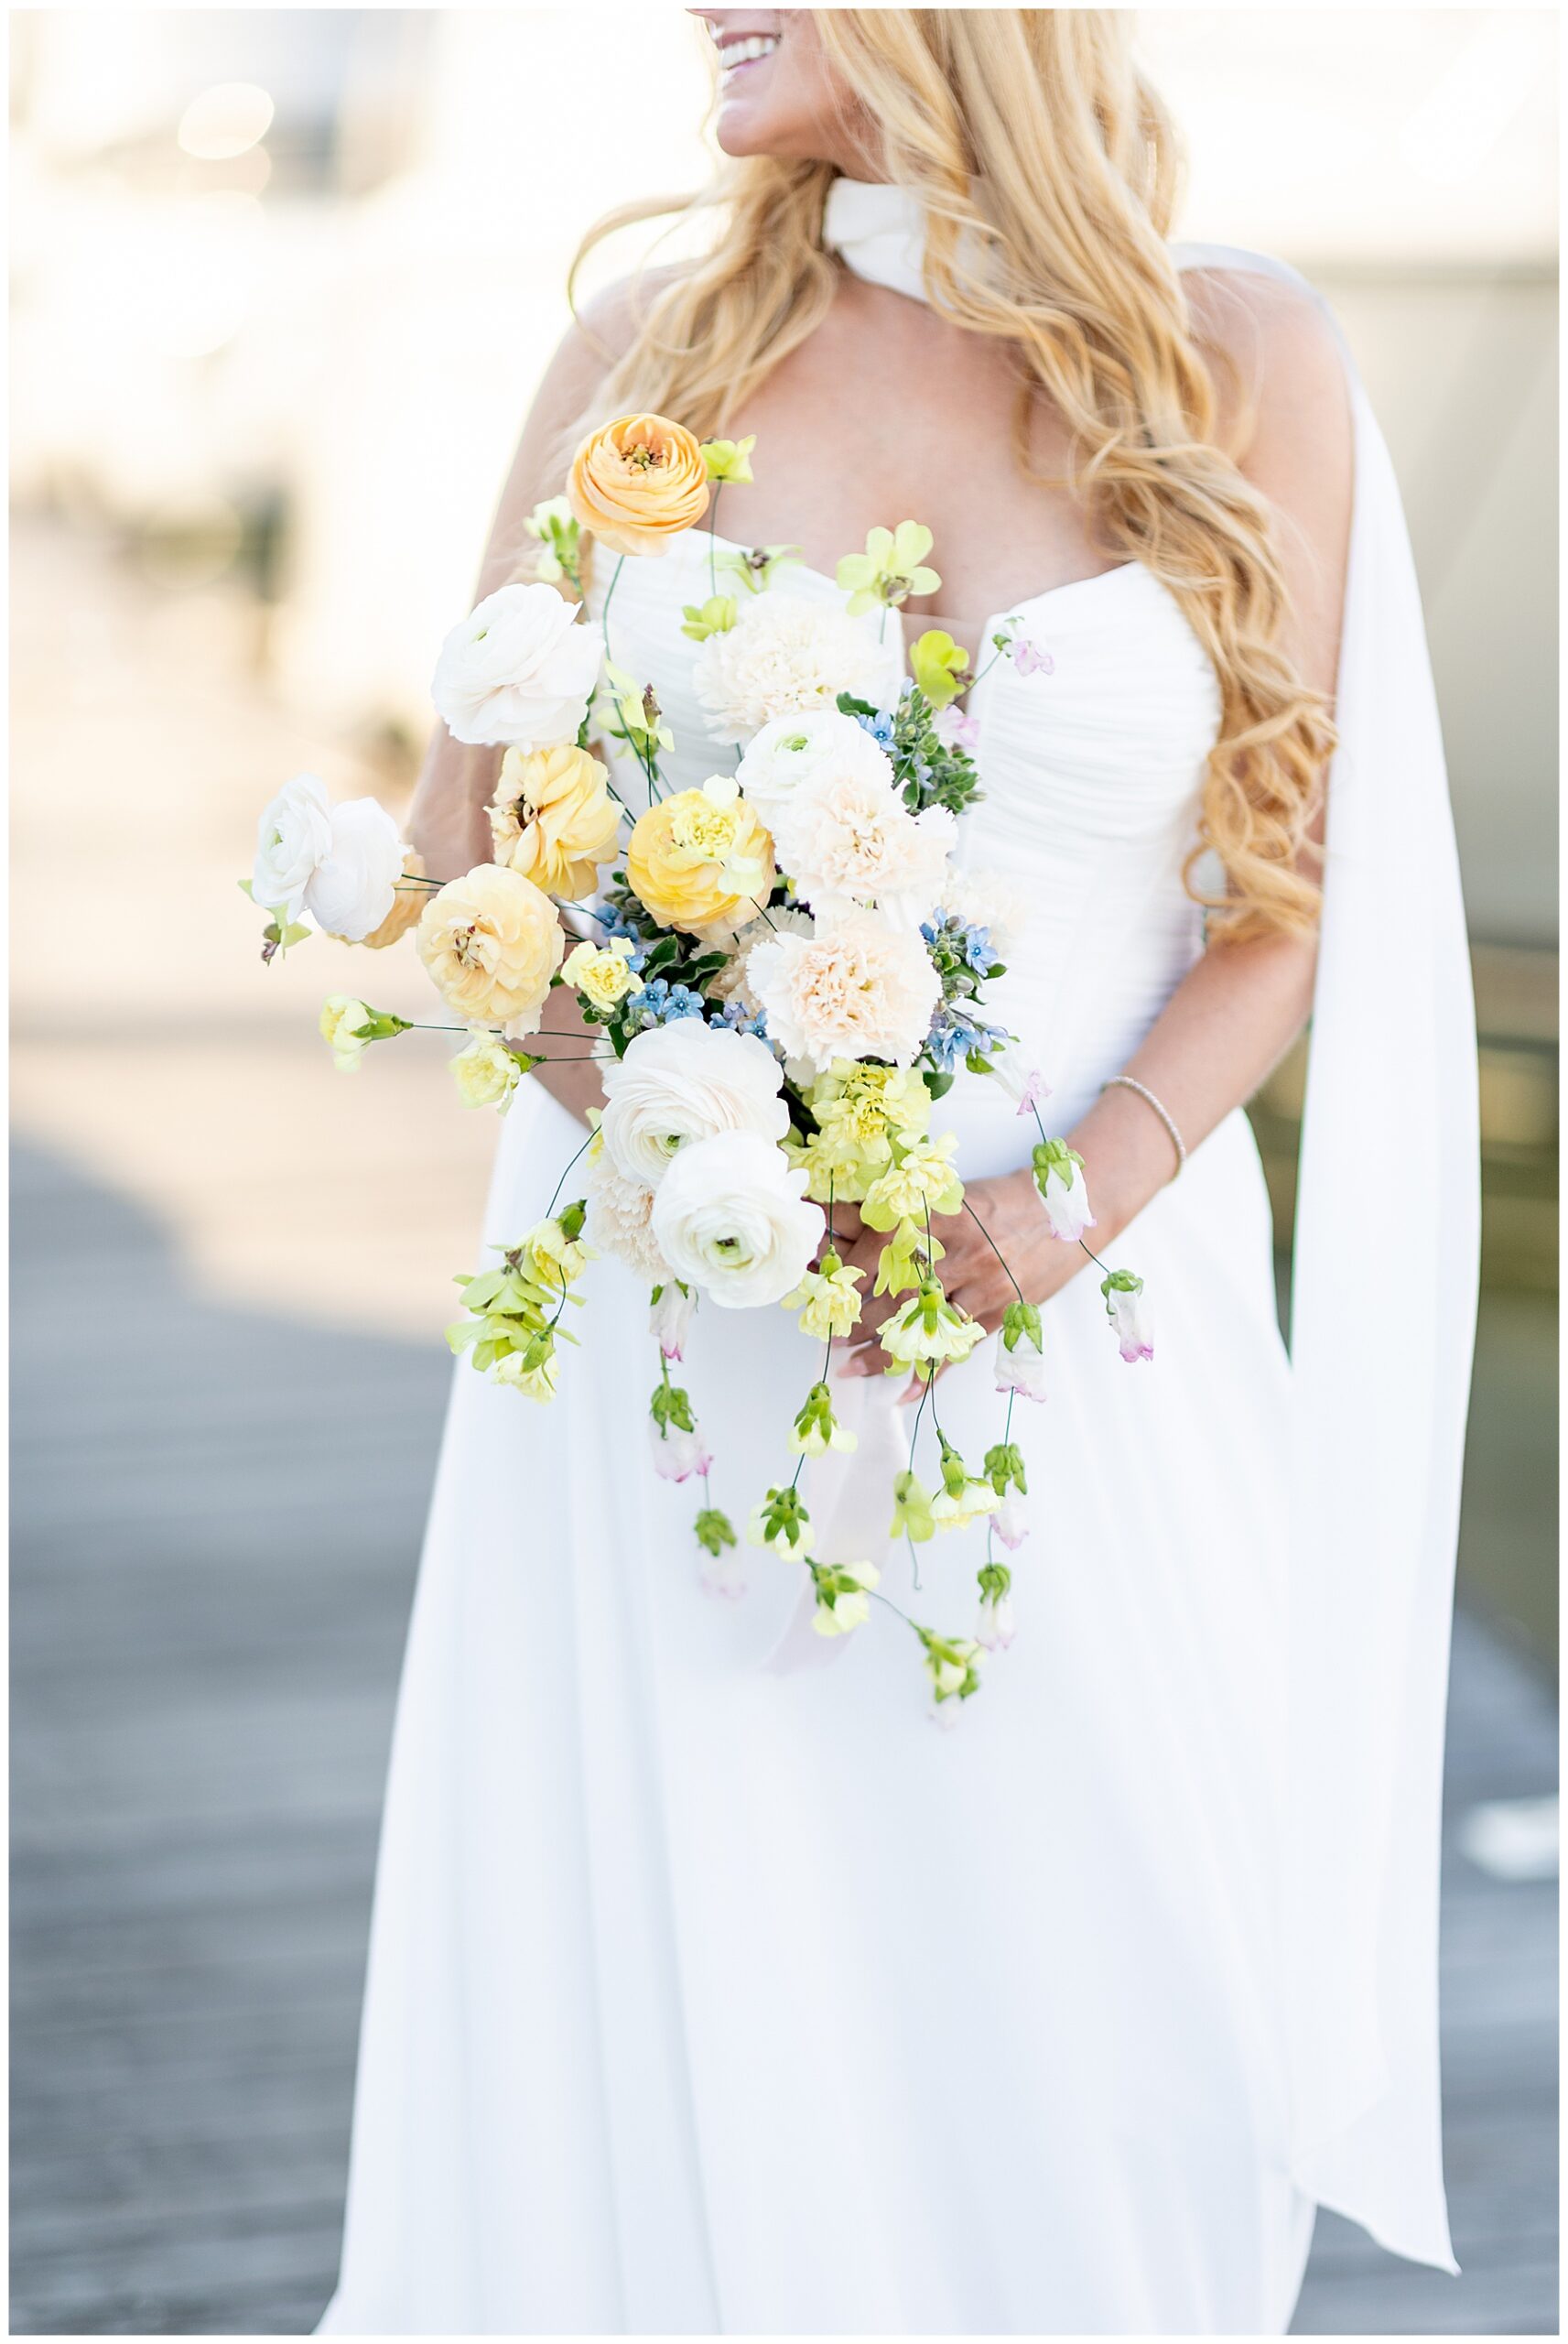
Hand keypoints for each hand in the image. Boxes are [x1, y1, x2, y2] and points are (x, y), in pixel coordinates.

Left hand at [831, 1168, 1084, 1387]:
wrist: (1061, 1211)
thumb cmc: (997, 1202)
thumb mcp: (948, 1196)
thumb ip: (901, 1214)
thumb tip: (843, 1222)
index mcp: (941, 1216)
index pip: (882, 1245)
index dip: (849, 1268)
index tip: (824, 1284)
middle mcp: (960, 1253)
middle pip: (897, 1293)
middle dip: (859, 1319)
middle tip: (831, 1335)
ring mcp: (982, 1286)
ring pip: (922, 1327)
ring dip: (882, 1352)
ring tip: (851, 1366)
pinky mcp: (999, 1312)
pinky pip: (957, 1349)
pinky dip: (929, 1374)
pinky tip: (903, 1390)